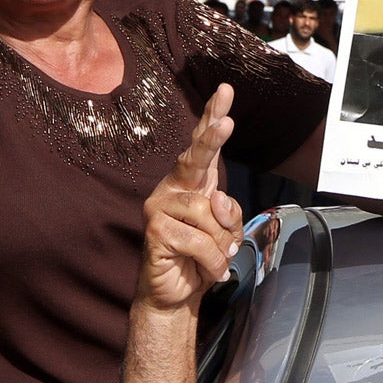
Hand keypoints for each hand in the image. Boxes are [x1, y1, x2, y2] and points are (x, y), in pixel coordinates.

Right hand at [138, 85, 245, 314]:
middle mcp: (174, 189)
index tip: (225, 90)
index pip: (205, 147)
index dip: (213, 117)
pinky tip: (206, 270)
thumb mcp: (226, 231)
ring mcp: (159, 207)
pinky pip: (200, 240)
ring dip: (222, 242)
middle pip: (195, 159)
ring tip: (215, 257)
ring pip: (209, 214)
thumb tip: (215, 199)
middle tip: (227, 122)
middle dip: (212, 139)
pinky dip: (211, 260)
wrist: (177, 293)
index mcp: (194, 184)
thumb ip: (227, 212)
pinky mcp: (154, 230)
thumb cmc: (202, 256)